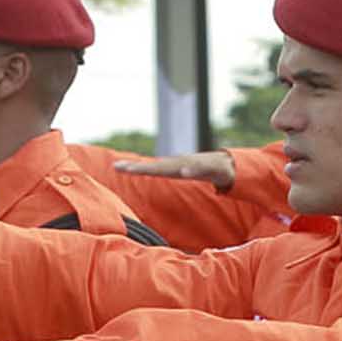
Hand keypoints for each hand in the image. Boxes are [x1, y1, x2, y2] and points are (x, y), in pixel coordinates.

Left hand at [113, 149, 234, 190]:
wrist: (225, 164)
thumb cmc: (199, 168)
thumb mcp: (179, 172)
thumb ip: (165, 174)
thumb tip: (151, 176)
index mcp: (172, 168)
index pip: (149, 168)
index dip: (133, 168)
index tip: (115, 167)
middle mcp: (180, 164)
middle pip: (156, 167)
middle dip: (139, 168)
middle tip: (122, 169)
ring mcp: (193, 163)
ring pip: (176, 166)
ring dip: (161, 169)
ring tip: (151, 171)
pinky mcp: (209, 167)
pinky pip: (199, 169)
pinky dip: (190, 169)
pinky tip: (184, 172)